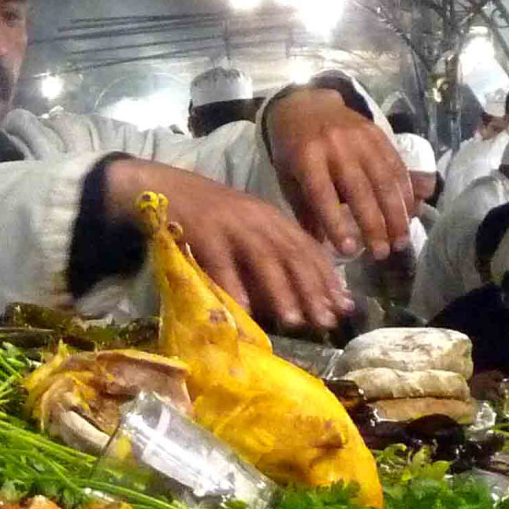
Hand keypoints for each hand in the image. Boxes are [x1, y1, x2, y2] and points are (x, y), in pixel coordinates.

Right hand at [104, 157, 351, 330]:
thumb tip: (300, 292)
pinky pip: (221, 262)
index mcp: (272, 217)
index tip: (344, 306)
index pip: (308, 248)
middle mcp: (258, 218)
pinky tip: (244, 309)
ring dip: (281, 291)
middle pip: (292, 255)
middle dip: (312, 289)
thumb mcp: (246, 226)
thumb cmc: (208, 215)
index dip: (328, 278)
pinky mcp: (203, 231)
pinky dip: (234, 285)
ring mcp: (230, 224)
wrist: (164, 187)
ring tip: (294, 320)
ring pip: (263, 259)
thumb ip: (270, 250)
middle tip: (326, 320)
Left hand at [267, 88, 413, 259]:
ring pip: (385, 181)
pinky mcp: (379, 135)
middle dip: (374, 225)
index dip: (336, 223)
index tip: (349, 251)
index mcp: (306, 158)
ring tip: (401, 241)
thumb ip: (303, 208)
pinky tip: (410, 214)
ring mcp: (360, 139)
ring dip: (396, 214)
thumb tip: (319, 245)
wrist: (306, 104)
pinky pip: (396, 167)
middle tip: (382, 254)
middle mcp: (336, 147)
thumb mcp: (287, 175)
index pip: (322, 195)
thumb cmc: (292, 148)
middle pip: (360, 190)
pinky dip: (406, 193)